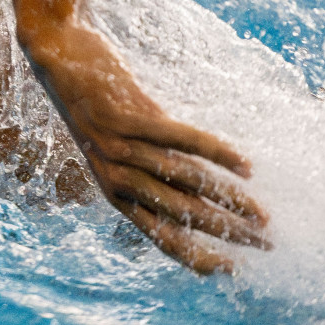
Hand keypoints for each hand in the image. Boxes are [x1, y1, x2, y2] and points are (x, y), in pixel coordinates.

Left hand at [21, 19, 270, 274]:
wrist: (57, 56)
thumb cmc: (97, 102)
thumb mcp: (123, 145)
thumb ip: (157, 168)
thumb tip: (203, 192)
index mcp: (116, 192)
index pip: (160, 236)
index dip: (197, 257)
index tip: (235, 268)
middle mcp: (115, 176)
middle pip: (181, 214)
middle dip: (227, 233)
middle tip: (267, 244)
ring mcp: (119, 147)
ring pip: (185, 180)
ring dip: (230, 199)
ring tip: (263, 213)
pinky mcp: (125, 116)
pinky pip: (179, 138)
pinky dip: (215, 152)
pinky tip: (244, 164)